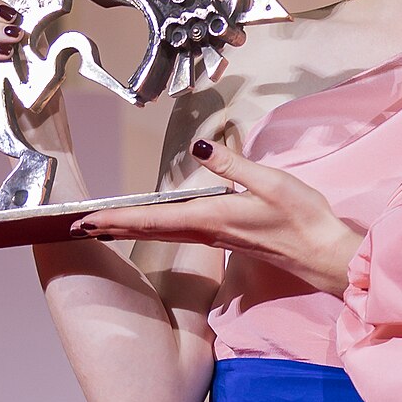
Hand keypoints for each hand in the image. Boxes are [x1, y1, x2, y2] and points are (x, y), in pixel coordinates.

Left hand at [73, 139, 361, 298]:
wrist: (325, 256)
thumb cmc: (303, 219)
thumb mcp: (272, 183)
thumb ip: (233, 165)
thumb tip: (199, 145)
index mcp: (211, 218)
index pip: (153, 218)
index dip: (117, 218)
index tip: (86, 221)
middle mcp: (206, 231)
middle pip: (149, 229)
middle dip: (113, 226)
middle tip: (76, 225)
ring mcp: (214, 237)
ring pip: (160, 233)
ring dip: (129, 228)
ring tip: (101, 224)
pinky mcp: (224, 238)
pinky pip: (177, 233)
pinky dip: (153, 228)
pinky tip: (147, 224)